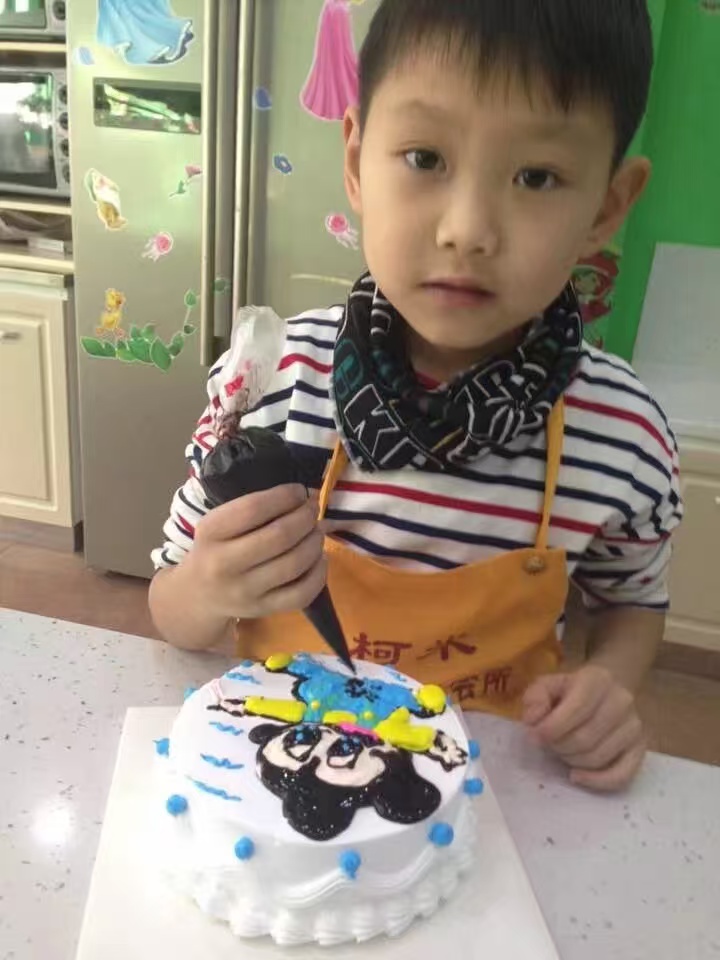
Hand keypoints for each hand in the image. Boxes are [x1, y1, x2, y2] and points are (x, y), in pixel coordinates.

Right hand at [187, 484, 326, 620]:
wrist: (199, 594)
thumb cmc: (216, 548)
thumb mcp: (220, 523)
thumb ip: (254, 508)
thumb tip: (305, 497)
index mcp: (211, 532)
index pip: (253, 509)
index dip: (284, 496)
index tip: (300, 491)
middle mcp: (224, 563)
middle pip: (279, 536)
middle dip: (305, 518)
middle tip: (313, 510)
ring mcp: (245, 591)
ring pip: (294, 564)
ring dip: (315, 541)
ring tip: (317, 531)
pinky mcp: (263, 610)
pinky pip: (302, 593)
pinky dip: (318, 573)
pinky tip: (319, 558)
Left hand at [522, 665, 645, 791]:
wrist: (607, 689)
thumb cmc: (571, 690)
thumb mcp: (547, 685)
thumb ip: (535, 699)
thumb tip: (533, 721)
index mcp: (597, 680)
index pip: (576, 710)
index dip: (551, 728)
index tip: (535, 736)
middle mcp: (621, 701)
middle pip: (584, 739)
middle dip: (559, 746)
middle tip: (549, 743)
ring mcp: (634, 726)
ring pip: (597, 758)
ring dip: (572, 761)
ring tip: (563, 750)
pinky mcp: (640, 748)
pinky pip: (621, 776)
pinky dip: (596, 782)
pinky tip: (577, 776)